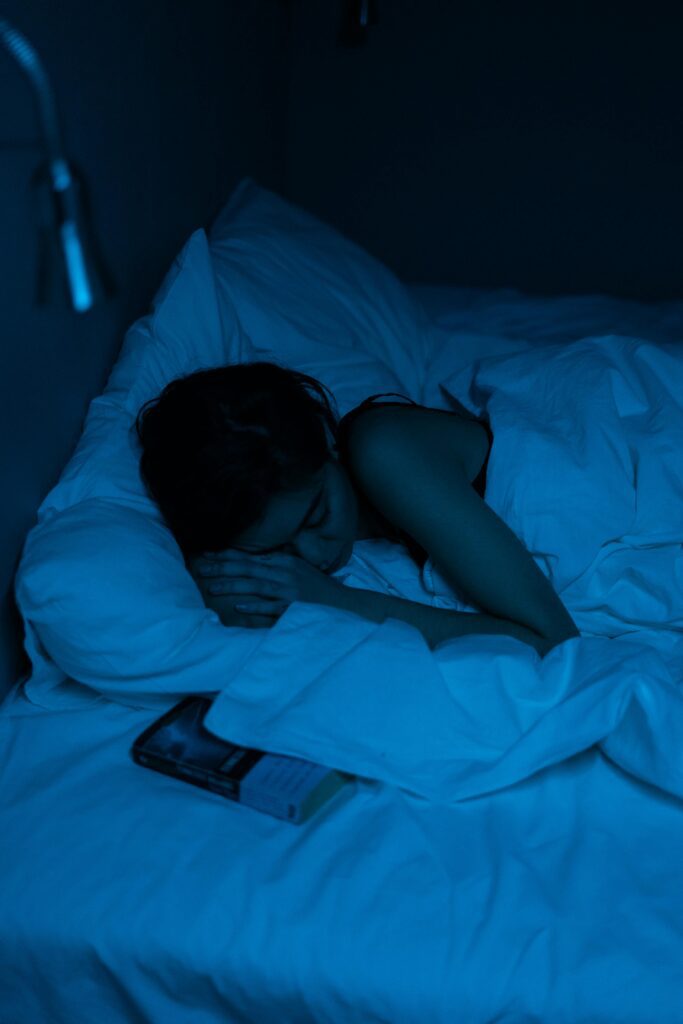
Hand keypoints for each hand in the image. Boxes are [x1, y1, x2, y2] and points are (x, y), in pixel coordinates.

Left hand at [187, 550, 344, 627]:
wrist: (344, 603)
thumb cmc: (318, 588)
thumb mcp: (297, 569)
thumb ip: (276, 564)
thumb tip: (252, 562)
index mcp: (283, 561)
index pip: (249, 557)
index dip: (226, 556)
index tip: (207, 555)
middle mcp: (285, 572)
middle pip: (247, 568)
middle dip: (222, 568)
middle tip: (201, 568)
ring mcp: (290, 589)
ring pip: (256, 585)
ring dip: (233, 586)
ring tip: (212, 588)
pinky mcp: (294, 606)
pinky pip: (271, 606)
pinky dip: (255, 606)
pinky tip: (238, 607)